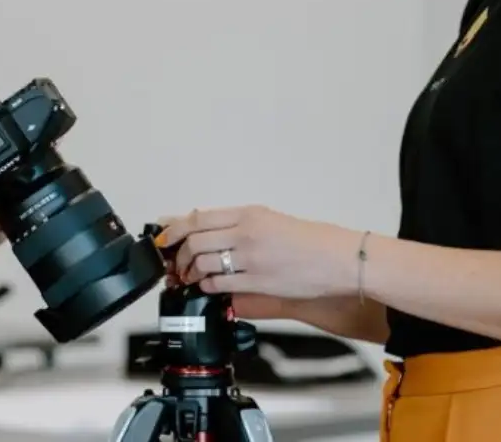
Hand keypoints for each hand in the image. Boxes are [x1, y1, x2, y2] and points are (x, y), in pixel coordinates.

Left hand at [157, 205, 358, 300]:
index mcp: (247, 214)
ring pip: (204, 263)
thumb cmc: (306, 240)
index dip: (174, 229)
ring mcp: (251, 258)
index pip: (198, 218)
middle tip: (177, 263)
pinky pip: (221, 284)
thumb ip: (237, 224)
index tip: (164, 238)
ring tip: (191, 277)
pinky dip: (208, 286)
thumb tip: (205, 228)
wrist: (337, 258)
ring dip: (191, 272)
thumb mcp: (268, 219)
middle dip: (180, 254)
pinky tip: (208, 286)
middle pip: (196, 241)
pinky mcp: (258, 282)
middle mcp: (246, 233)